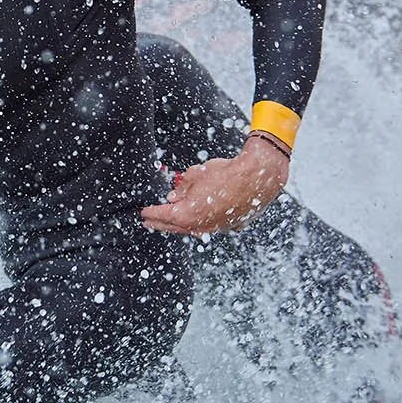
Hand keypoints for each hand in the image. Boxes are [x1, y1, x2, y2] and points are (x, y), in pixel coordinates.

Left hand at [141, 134, 290, 235]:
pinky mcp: (230, 225)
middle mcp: (201, 226)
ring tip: (170, 222)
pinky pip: (210, 226)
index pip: (163, 215)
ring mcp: (216, 228)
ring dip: (179, 225)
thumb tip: (174, 195)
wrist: (257, 177)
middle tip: (149, 223)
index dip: (152, 213)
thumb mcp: (196, 174)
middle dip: (160, 224)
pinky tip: (197, 217)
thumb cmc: (228, 174)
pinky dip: (200, 222)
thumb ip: (182, 186)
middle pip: (175, 227)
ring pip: (193, 229)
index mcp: (188, 213)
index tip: (143, 213)